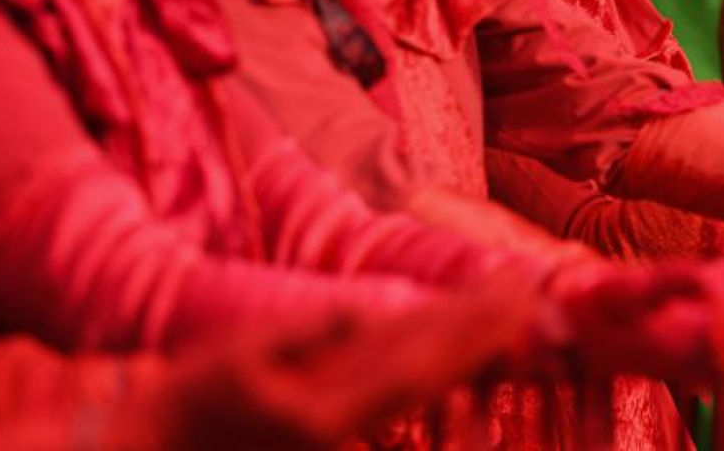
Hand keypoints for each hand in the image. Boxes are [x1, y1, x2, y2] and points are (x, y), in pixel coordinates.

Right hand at [152, 277, 539, 449]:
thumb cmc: (191, 401)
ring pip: (426, 386)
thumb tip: (365, 309)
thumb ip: (306, 335)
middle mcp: (346, 434)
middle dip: (485, 330)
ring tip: (516, 310)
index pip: (415, 361)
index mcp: (324, 415)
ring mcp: (345, 440)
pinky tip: (469, 353)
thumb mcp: (237, 356)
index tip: (508, 287)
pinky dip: (440, 371)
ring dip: (473, 346)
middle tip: (532, 288)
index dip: (467, 325)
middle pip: (432, 373)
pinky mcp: (339, 435)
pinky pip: (402, 399)